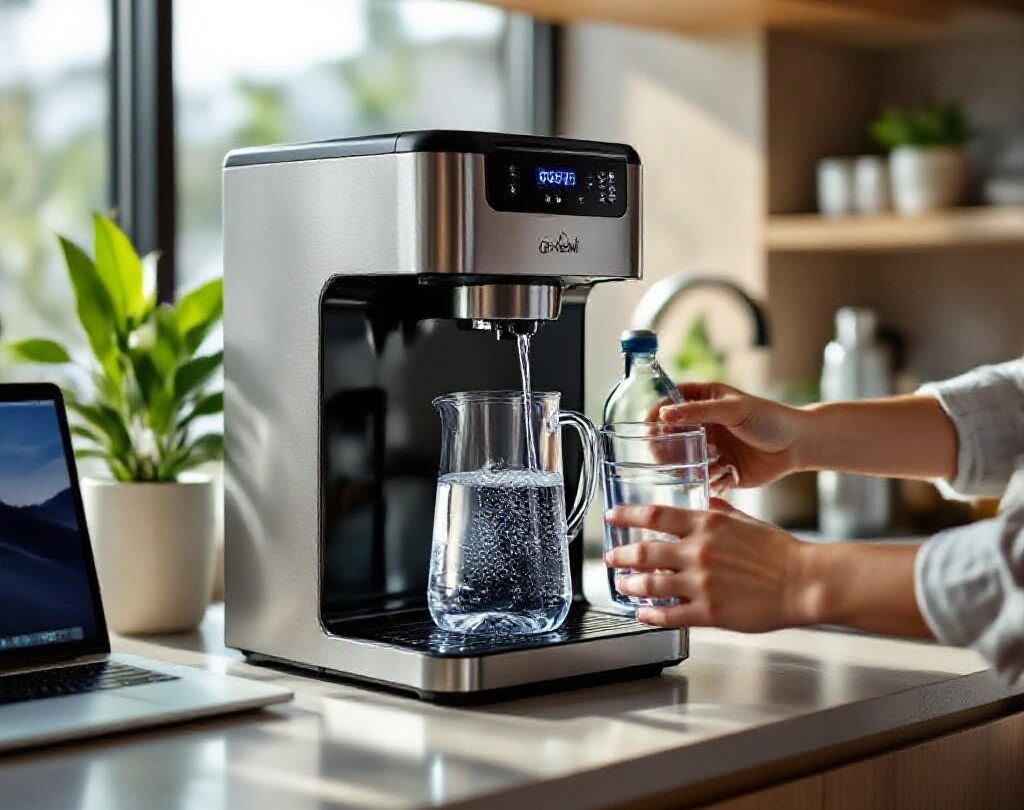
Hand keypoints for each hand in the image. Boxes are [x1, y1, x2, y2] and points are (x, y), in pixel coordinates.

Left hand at [604, 498, 815, 631]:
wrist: (805, 582)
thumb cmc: (781, 553)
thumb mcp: (746, 521)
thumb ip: (721, 511)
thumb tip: (706, 500)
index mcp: (707, 524)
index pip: (655, 515)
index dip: (627, 515)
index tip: (612, 516)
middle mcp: (699, 551)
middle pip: (644, 551)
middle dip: (621, 555)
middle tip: (610, 557)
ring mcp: (702, 583)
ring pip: (650, 585)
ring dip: (630, 585)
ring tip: (622, 584)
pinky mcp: (710, 612)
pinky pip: (669, 615)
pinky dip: (649, 614)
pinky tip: (642, 613)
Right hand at [660, 382, 806, 491]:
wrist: (798, 445)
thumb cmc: (770, 418)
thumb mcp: (734, 409)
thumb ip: (699, 411)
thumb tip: (665, 414)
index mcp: (704, 400)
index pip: (669, 403)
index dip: (656, 414)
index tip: (647, 427)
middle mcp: (702, 424)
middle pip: (670, 434)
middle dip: (664, 445)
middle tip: (662, 455)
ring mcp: (709, 448)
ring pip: (682, 458)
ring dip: (682, 465)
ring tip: (690, 467)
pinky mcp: (719, 469)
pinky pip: (700, 477)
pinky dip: (701, 480)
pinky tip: (712, 477)